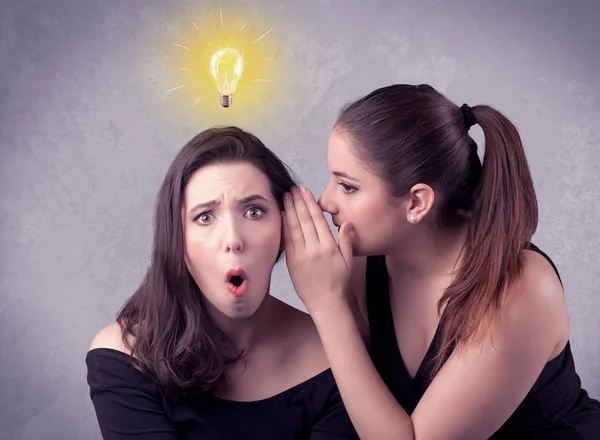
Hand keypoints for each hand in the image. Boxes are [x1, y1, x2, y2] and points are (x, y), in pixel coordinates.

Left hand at [282, 186, 354, 313]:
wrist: (326, 303)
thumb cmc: (339, 283)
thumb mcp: (349, 261)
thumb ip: (346, 241)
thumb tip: (346, 223)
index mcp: (329, 247)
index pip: (318, 219)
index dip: (310, 203)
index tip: (305, 192)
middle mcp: (314, 249)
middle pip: (304, 220)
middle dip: (297, 202)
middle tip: (292, 189)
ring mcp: (302, 256)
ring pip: (294, 228)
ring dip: (289, 211)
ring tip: (285, 197)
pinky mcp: (292, 263)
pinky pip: (287, 242)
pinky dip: (284, 227)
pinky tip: (282, 216)